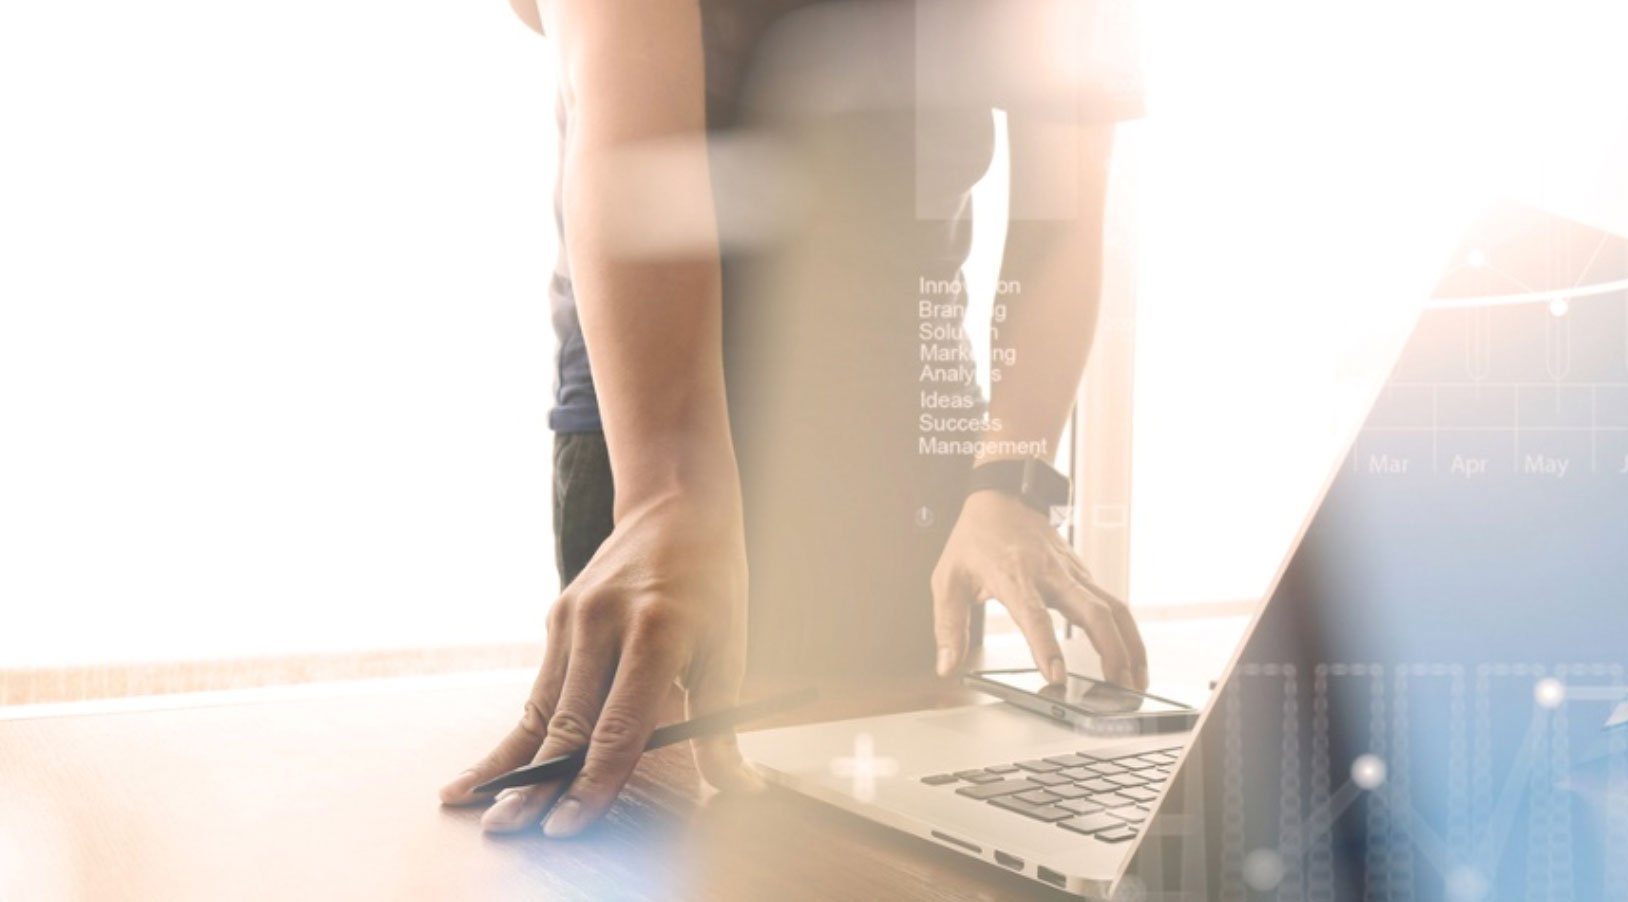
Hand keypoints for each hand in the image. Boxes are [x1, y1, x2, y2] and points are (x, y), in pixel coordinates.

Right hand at [438, 492, 760, 834]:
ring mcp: (574, 618)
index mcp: (656, 632)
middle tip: (508, 826)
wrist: (676, 507)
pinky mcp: (557, 617)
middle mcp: (605, 623)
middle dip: (536, 782)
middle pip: (567, 722)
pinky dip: (520, 730)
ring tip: (470, 800)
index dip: (593, 782)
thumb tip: (740, 788)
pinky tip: (489, 764)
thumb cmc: (712, 583)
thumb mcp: (730, 651)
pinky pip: (541, 687)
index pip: (619, 726)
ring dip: (507, 760)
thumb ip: (722, 727)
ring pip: (540, 706)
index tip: (568, 824)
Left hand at [931, 490, 1148, 689]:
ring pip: (1112, 607)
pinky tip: (1130, 656)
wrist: (1002, 497)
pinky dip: (1126, 630)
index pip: (1035, 616)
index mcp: (1014, 576)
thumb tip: (946, 666)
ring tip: (1135, 680)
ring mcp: (1071, 572)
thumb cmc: (975, 539)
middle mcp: (1050, 573)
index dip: (1046, 647)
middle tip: (1118, 686)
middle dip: (1111, 650)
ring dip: (1129, 644)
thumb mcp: (948, 579)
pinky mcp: (1082, 573)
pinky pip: (1111, 602)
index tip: (1056, 677)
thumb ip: (948, 626)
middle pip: (1093, 611)